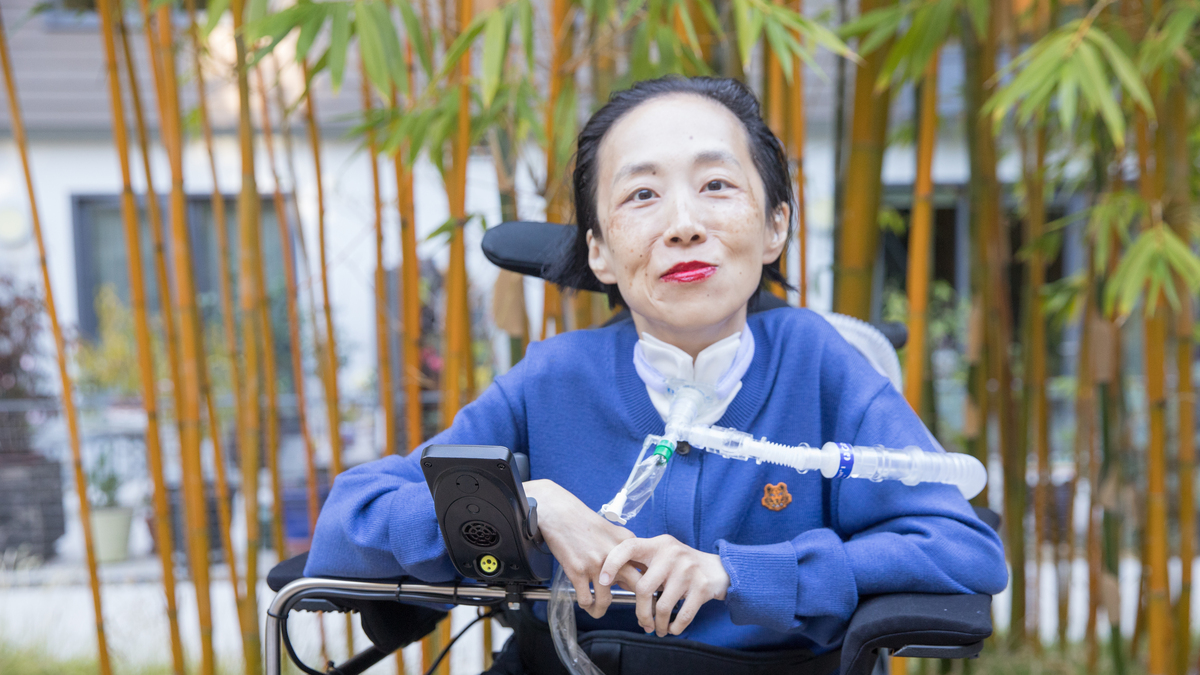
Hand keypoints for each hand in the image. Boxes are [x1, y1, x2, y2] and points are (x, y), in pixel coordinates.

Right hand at [523, 479, 636, 617]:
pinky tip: (587, 604)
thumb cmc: (585, 523)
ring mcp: (596, 564)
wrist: (560, 514)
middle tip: (642, 618)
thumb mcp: (612, 532)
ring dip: (603, 609)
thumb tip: (632, 577)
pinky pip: (586, 599)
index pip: (647, 570)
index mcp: (627, 544)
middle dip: (642, 607)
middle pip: (637, 586)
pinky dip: (587, 606)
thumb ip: (625, 552)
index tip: (649, 600)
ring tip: (599, 610)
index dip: (650, 588)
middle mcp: (615, 554)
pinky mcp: (577, 571)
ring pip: (607, 599)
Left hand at [599, 534, 730, 636]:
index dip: (613, 562)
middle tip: (643, 624)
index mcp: (658, 545)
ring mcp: (688, 570)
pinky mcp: (702, 587)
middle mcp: (672, 554)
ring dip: (659, 624)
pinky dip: (675, 627)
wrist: (719, 569)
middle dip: (641, 613)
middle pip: (644, 588)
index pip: (629, 547)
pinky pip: (683, 615)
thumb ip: (643, 564)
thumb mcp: (663, 556)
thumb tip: (614, 584)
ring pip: (663, 606)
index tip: (602, 580)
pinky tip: (672, 629)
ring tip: (658, 629)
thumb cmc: (683, 566)